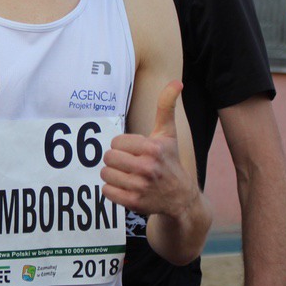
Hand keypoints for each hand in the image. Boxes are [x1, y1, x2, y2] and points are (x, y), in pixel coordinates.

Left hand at [101, 81, 196, 216]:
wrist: (180, 197)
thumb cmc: (170, 160)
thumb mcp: (168, 134)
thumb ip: (166, 106)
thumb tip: (176, 82)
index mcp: (153, 148)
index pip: (116, 142)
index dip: (123, 146)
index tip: (135, 151)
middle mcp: (148, 168)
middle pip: (108, 157)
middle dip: (116, 160)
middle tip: (128, 163)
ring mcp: (140, 187)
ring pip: (105, 174)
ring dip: (113, 174)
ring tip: (127, 175)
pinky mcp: (134, 202)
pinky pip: (106, 191)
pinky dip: (112, 189)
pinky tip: (125, 187)